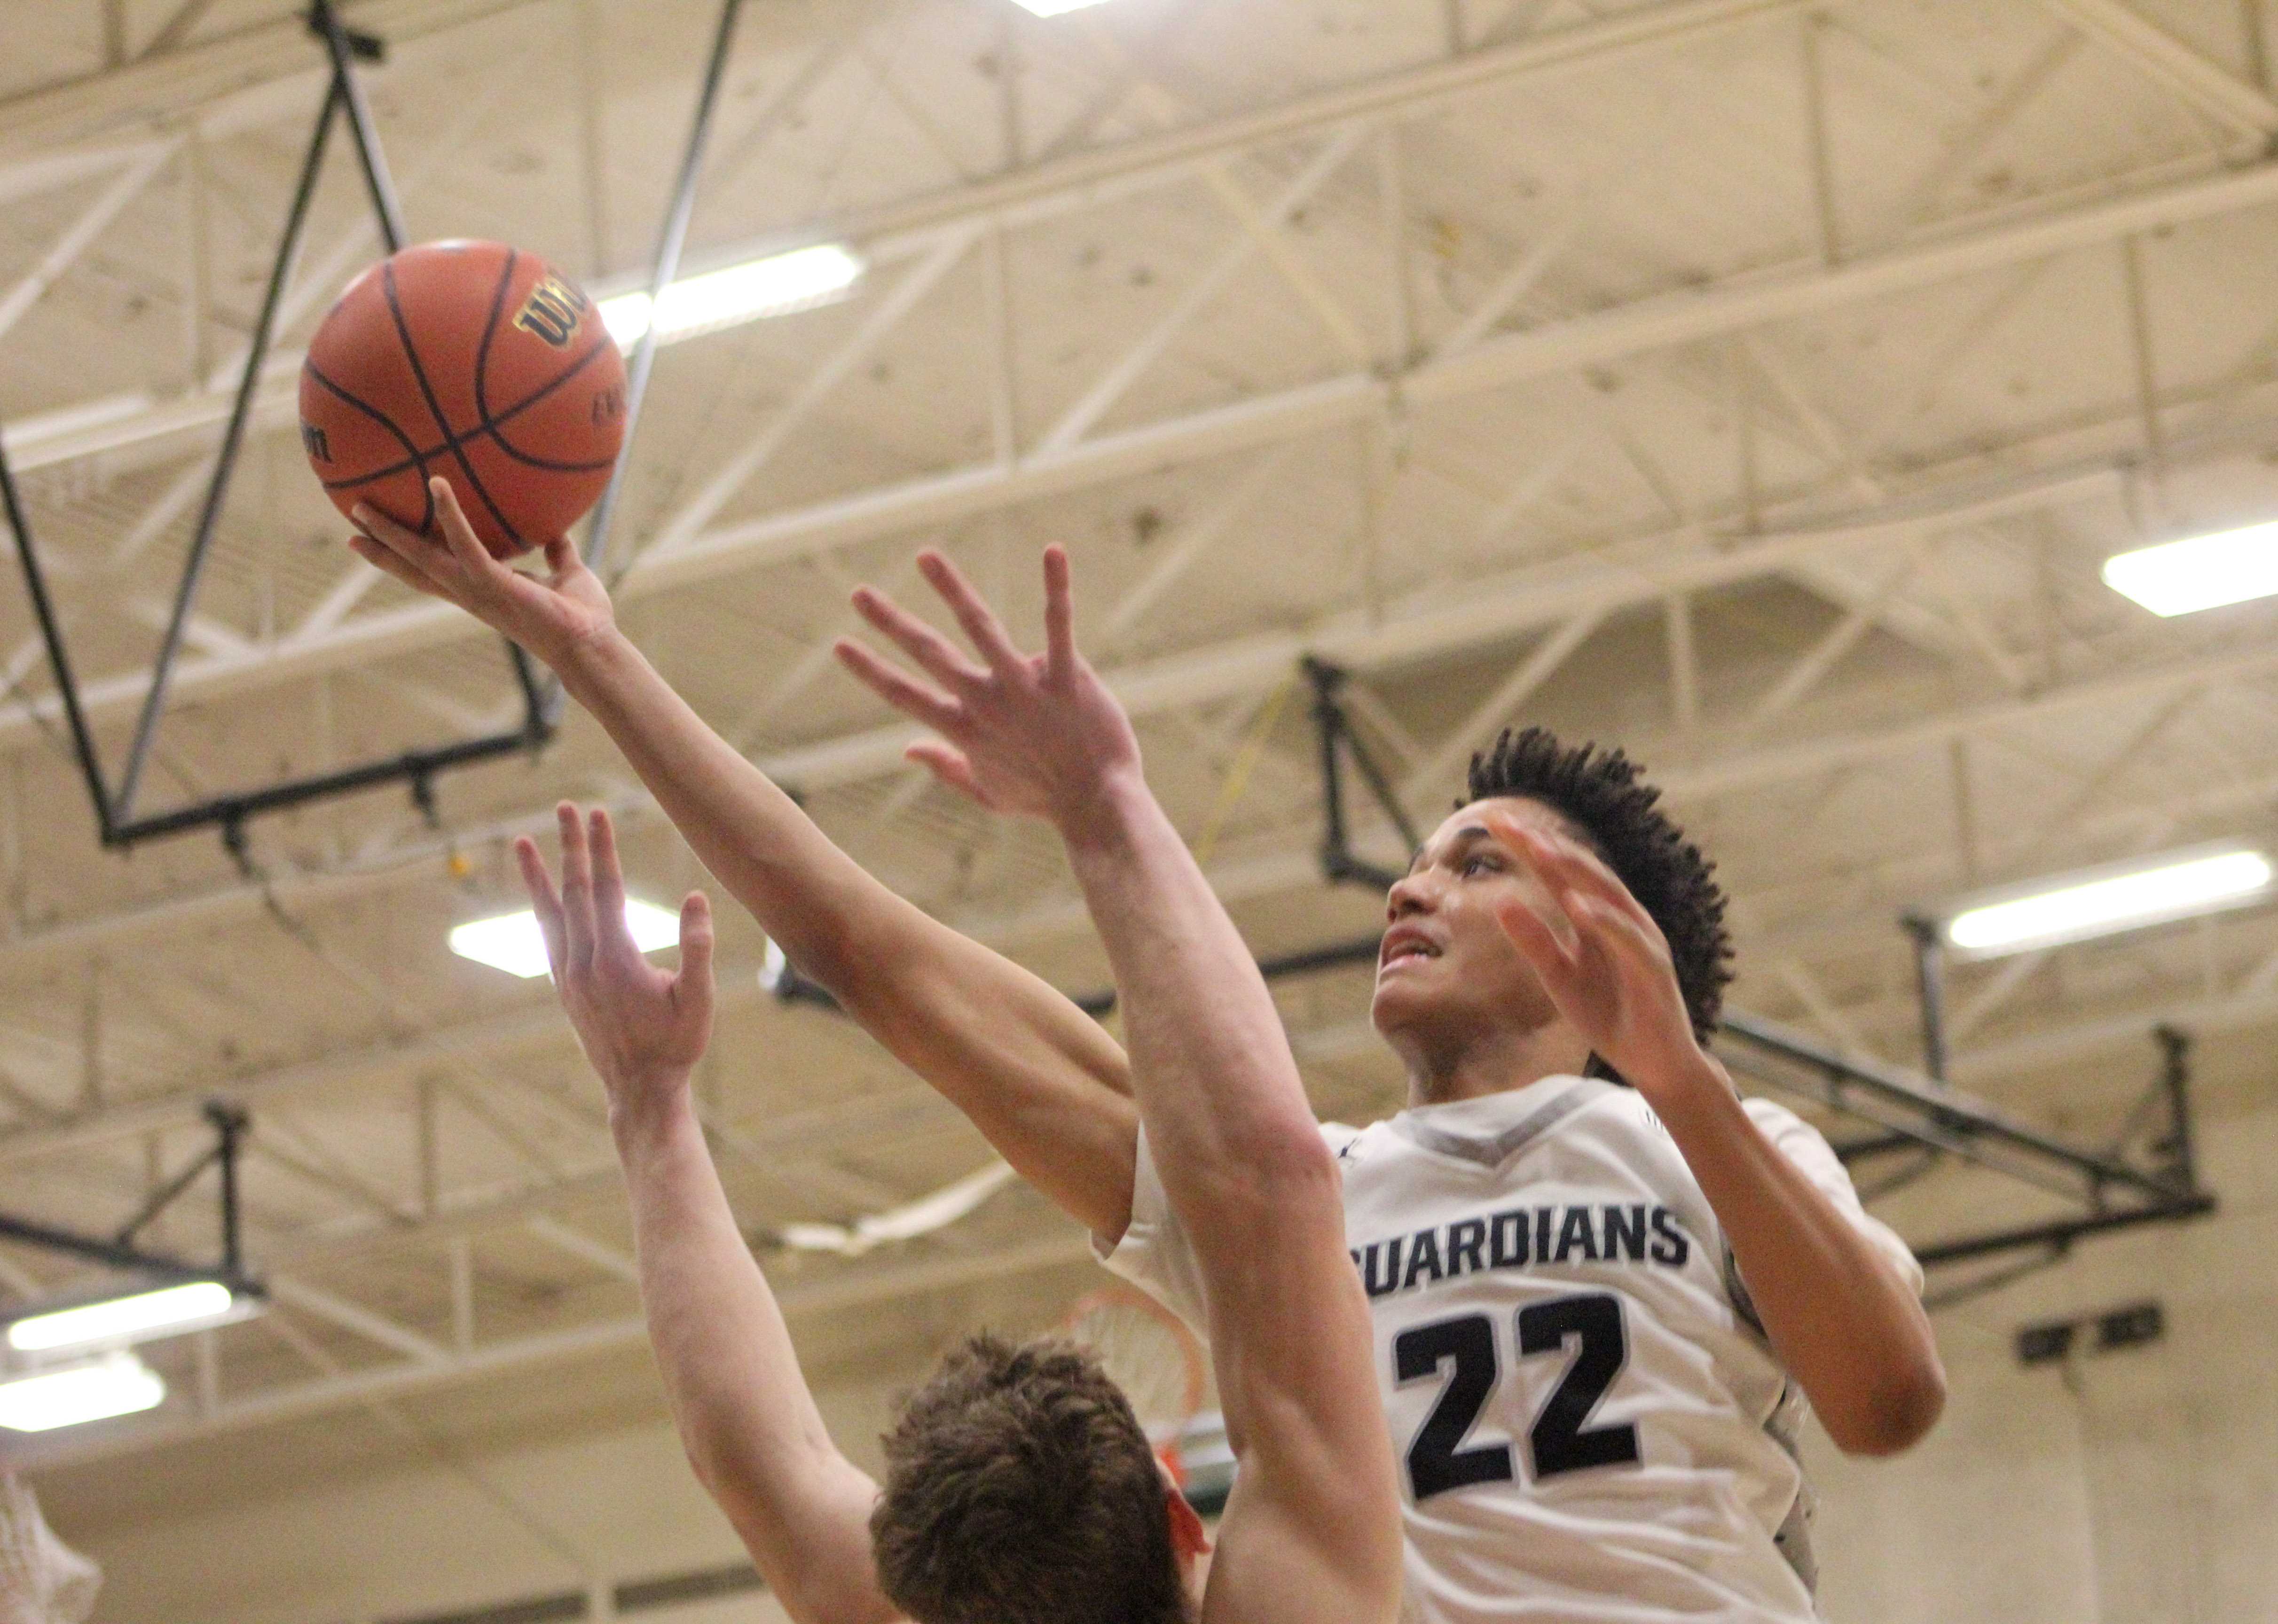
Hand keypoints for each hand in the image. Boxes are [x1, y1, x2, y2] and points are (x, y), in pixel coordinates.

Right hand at [348, 476, 615, 670]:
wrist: (592, 646)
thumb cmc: (582, 618)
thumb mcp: (567, 575)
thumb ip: (556, 553)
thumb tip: (557, 532)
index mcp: (481, 592)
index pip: (432, 574)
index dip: (401, 559)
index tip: (371, 544)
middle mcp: (471, 594)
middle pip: (413, 568)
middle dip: (380, 547)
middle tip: (350, 522)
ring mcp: (478, 590)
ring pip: (421, 558)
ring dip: (391, 532)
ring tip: (360, 506)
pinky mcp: (494, 583)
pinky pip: (464, 544)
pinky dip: (449, 514)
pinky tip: (437, 484)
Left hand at [517, 803, 714, 1129]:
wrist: (640, 1092)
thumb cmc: (677, 1047)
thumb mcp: (699, 999)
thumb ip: (698, 948)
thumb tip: (696, 897)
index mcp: (616, 959)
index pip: (606, 890)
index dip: (602, 849)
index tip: (598, 813)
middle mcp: (583, 964)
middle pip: (573, 892)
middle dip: (570, 846)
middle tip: (565, 807)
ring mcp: (568, 978)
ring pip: (548, 915)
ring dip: (538, 876)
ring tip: (523, 842)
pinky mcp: (564, 990)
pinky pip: (547, 939)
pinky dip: (540, 910)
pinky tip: (539, 897)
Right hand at [833, 546, 1141, 838]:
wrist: (1100, 807)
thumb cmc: (1046, 799)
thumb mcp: (988, 794)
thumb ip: (946, 769)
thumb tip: (907, 749)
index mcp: (965, 731)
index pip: (904, 696)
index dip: (870, 670)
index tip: (839, 644)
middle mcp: (987, 706)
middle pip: (930, 655)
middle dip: (891, 623)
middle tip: (858, 593)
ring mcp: (1025, 689)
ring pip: (980, 628)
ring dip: (950, 589)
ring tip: (924, 556)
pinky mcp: (1065, 677)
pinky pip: (1058, 625)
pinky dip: (1055, 586)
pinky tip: (1052, 550)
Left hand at [1484, 812, 1711, 1103]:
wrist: (1656, 1065)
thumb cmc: (1610, 1015)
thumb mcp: (1560, 977)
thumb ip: (1535, 941)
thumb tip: (1501, 902)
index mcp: (1595, 920)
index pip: (1558, 874)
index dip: (1529, 846)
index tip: (1493, 820)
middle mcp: (1620, 920)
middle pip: (1582, 872)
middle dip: (1546, 846)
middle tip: (1510, 822)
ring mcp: (1640, 941)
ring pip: (1608, 895)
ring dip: (1574, 870)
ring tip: (1539, 849)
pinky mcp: (1654, 969)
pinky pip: (1628, 940)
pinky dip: (1604, 921)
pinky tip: (1577, 907)